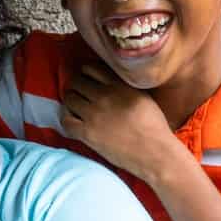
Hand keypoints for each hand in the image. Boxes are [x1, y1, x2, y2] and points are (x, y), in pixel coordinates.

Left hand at [61, 63, 180, 182]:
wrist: (154, 152)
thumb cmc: (154, 127)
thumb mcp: (143, 96)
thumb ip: (125, 86)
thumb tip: (110, 82)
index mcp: (119, 85)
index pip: (91, 68)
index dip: (86, 73)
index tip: (87, 80)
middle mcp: (104, 96)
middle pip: (76, 82)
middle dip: (76, 87)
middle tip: (79, 95)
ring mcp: (94, 114)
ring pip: (69, 99)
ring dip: (70, 102)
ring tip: (76, 108)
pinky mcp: (87, 133)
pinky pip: (65, 121)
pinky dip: (66, 120)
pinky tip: (74, 123)